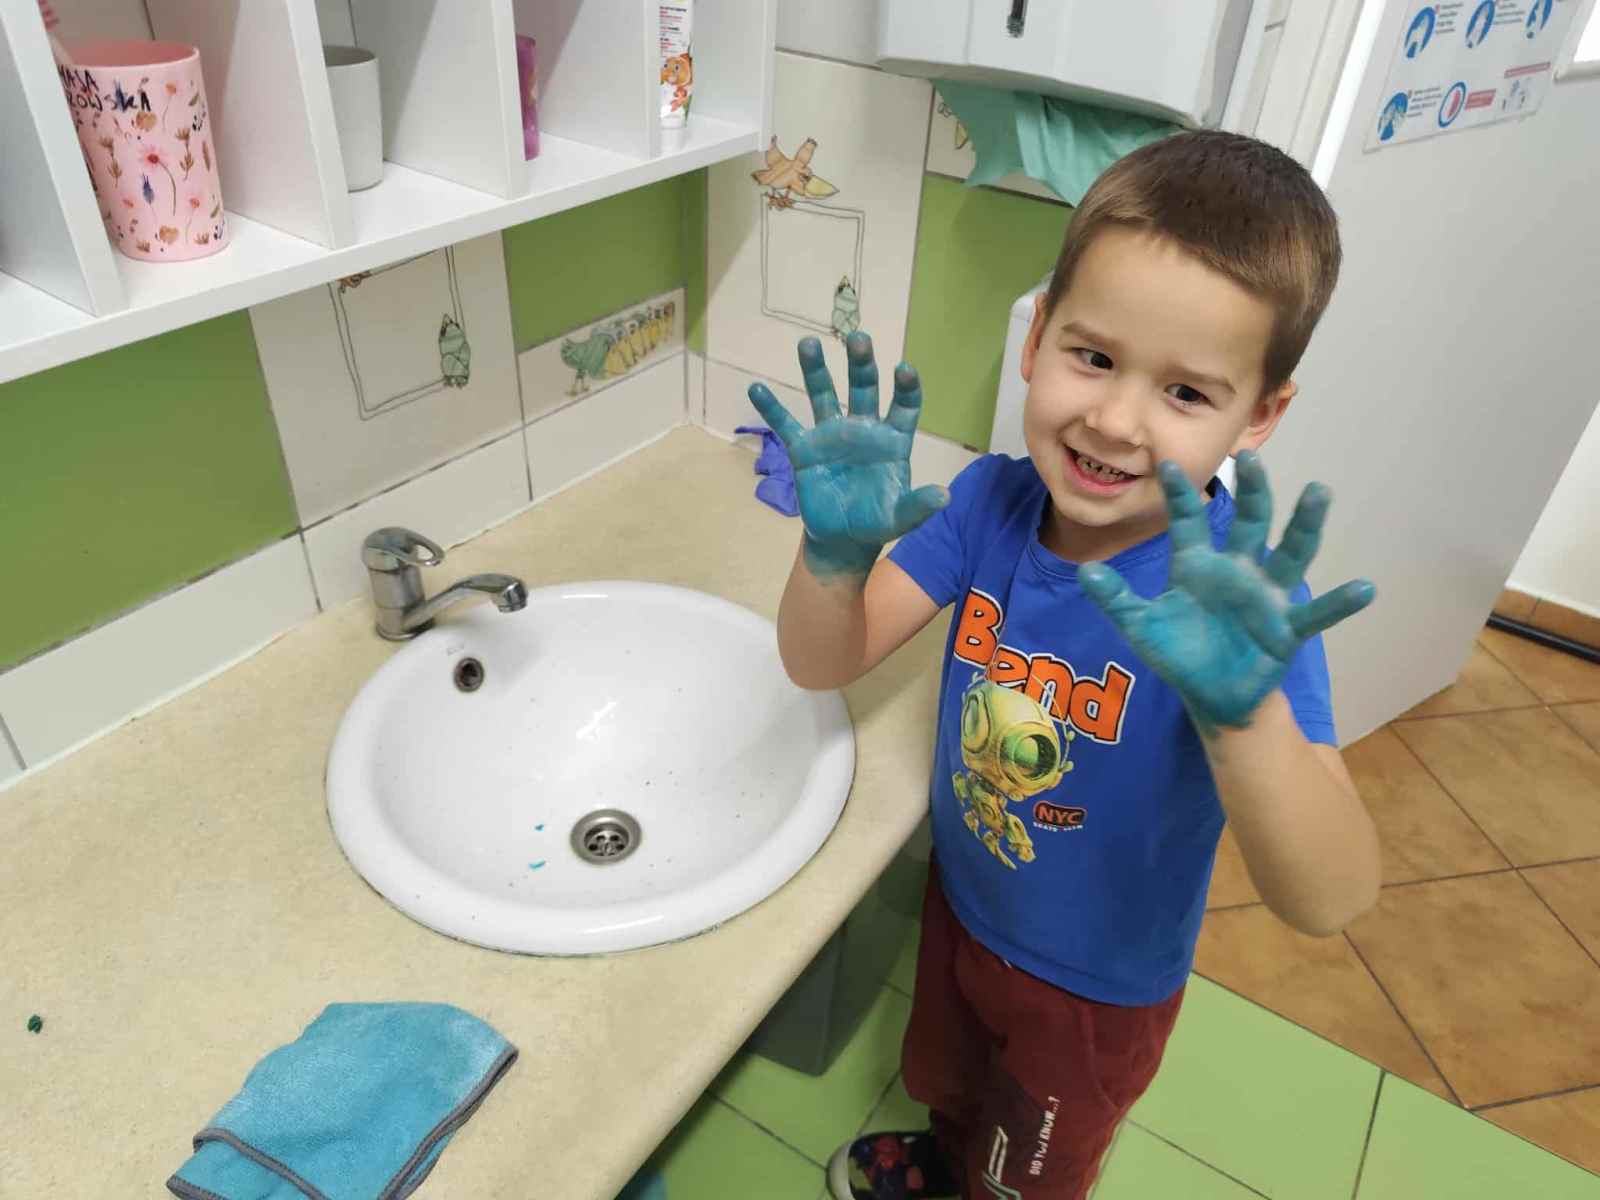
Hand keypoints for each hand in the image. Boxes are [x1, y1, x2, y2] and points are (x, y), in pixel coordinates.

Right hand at [748, 332, 948, 580]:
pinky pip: (786, 425)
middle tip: (858, 339)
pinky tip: (756, 388)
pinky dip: (772, 408)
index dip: (906, 387)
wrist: (843, 538)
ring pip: (823, 395)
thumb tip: (944, 496)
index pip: (904, 405)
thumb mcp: (901, 518)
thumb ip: (918, 505)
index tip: (903, 369)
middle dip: (861, 364)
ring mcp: (831, 434)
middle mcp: (863, 428)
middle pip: (863, 388)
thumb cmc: (878, 522)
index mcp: (892, 439)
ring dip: (816, 369)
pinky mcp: (804, 449)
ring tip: (808, 343)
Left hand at [1078, 452, 1374, 731]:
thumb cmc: (1180, 653)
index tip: (1166, 464)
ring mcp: (1266, 595)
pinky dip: (1340, 602)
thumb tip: (1085, 573)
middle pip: (1248, 522)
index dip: (1179, 496)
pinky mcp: (1288, 627)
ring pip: (1289, 552)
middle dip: (1251, 490)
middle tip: (1250, 456)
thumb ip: (1116, 600)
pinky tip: (1365, 588)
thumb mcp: (1142, 627)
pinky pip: (1317, 612)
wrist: (1213, 695)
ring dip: (1304, 524)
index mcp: (1198, 565)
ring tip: (1318, 491)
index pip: (1188, 522)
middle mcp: (1238, 570)